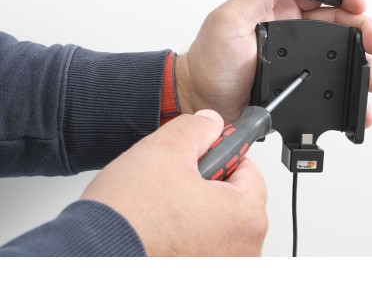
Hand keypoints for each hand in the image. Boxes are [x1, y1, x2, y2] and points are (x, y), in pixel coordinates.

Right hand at [81, 110, 267, 255]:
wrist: (88, 256)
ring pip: (216, 226)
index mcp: (245, 218)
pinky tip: (160, 231)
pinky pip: (201, 250)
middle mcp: (242, 252)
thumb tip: (210, 123)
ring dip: (196, 214)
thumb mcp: (165, 149)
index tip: (204, 156)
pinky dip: (186, 240)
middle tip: (176, 184)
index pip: (250, 171)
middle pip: (235, 200)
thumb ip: (197, 128)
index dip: (223, 155)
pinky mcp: (198, 282)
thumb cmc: (128, 217)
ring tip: (163, 209)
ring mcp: (221, 272)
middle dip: (208, 186)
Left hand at [177, 0, 371, 124]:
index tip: (358, 3)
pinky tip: (357, 98)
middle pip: (340, 22)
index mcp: (278, 7)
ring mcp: (298, 57)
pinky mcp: (299, 82)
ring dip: (362, 61)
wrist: (203, 102)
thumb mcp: (229, 20)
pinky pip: (330, 82)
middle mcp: (292, 30)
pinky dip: (347, 89)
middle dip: (364, 29)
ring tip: (370, 75)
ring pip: (341, 52)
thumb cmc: (209, 63)